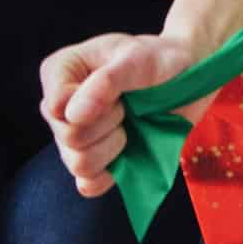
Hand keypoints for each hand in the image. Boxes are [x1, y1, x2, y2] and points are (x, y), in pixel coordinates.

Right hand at [40, 32, 206, 196]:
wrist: (186, 77)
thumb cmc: (159, 59)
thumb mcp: (137, 58)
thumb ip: (106, 82)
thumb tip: (72, 116)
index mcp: (60, 72)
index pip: (56, 107)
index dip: (93, 107)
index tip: (118, 91)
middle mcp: (59, 107)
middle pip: (69, 138)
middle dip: (109, 124)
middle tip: (128, 105)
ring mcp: (73, 138)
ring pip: (79, 164)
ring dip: (114, 146)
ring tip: (130, 123)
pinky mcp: (93, 163)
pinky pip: (89, 185)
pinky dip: (112, 172)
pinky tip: (127, 151)